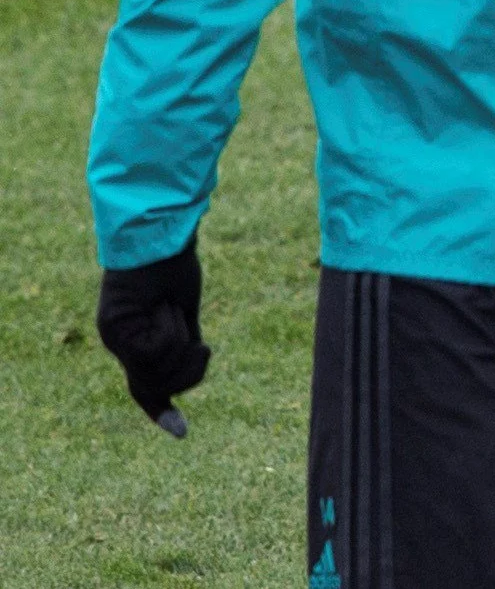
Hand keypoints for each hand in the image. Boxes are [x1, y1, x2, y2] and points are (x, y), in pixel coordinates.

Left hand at [95, 244, 207, 434]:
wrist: (159, 238)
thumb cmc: (173, 269)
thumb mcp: (184, 315)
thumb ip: (181, 346)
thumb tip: (184, 377)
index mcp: (135, 342)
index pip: (146, 387)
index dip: (162, 411)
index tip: (182, 434)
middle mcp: (119, 344)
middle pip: (159, 385)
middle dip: (189, 371)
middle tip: (202, 344)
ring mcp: (115, 339)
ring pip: (157, 372)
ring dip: (181, 346)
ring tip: (176, 312)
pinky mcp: (116, 329)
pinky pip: (154, 352)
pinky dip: (171, 332)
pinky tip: (168, 307)